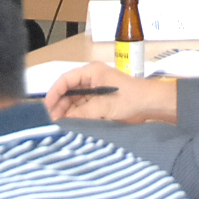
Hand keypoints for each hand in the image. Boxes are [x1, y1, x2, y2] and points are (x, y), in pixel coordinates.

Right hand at [43, 61, 177, 122]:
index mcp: (91, 72)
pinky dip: (78, 116)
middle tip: (54, 122)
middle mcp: (91, 79)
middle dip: (61, 106)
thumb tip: (63, 120)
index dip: (54, 93)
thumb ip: (82, 112)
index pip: (65, 80)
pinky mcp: (101, 102)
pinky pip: (84, 108)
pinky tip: (72, 125)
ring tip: (61, 126)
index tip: (47, 108)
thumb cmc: (129, 99)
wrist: (150, 105)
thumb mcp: (104, 105)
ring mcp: (96, 91)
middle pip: (69, 92)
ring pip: (75, 101)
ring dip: (69, 113)